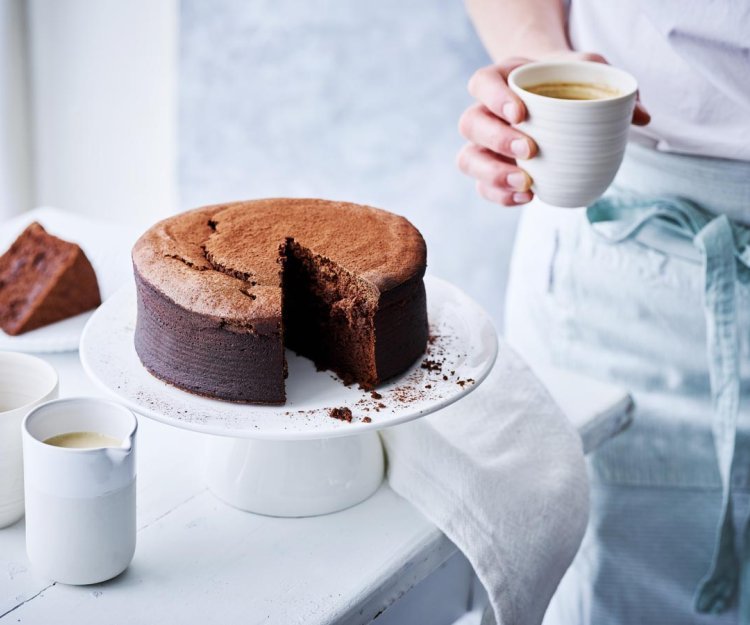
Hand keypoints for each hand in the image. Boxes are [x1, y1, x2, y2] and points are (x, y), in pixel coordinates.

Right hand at [456, 52, 650, 206]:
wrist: (553, 94)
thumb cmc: (566, 81)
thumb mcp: (589, 71)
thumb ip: (611, 84)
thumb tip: (641, 116)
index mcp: (499, 80)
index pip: (481, 83)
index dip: (494, 98)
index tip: (521, 113)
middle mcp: (483, 111)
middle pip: (471, 123)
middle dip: (497, 140)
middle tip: (529, 151)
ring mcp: (483, 143)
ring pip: (468, 159)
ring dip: (493, 175)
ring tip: (525, 184)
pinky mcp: (490, 169)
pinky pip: (481, 187)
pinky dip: (500, 196)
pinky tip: (527, 197)